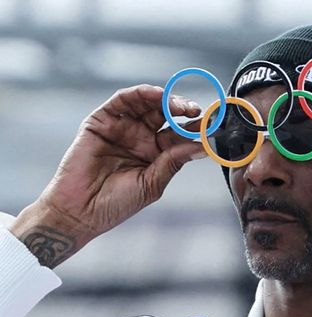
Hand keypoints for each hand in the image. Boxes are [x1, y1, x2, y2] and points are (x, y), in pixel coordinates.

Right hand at [10, 84, 203, 266]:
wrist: (82, 210)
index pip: (180, 136)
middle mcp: (141, 139)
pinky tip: (157, 96)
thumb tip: (203, 146)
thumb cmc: (117, 204)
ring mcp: (123, 128)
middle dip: (183, 111)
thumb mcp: (152, 183)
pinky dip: (140, 94)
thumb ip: (174, 161)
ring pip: (148, 105)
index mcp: (156, 155)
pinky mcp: (102, 121)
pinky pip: (123, 101)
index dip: (195, 129)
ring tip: (182, 106)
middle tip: (198, 112)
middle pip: (167, 117)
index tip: (212, 125)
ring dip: (166, 100)